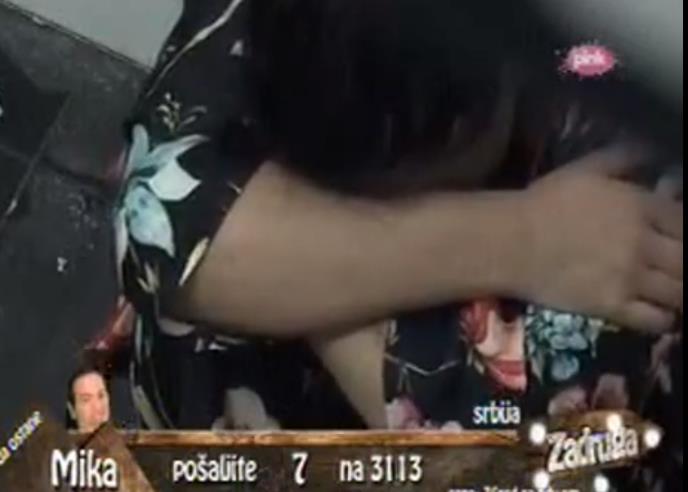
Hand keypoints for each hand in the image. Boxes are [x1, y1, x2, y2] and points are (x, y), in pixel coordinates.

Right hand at [518, 145, 682, 332]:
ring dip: (680, 291)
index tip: (677, 237)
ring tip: (672, 291)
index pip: (686, 221)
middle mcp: (643, 242)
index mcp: (640, 206)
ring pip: (680, 291)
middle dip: (685, 263)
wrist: (510, 242)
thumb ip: (622, 159)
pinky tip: (660, 313)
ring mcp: (630, 277)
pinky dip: (664, 318)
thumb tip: (652, 156)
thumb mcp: (584, 170)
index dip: (685, 230)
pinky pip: (656, 319)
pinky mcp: (612, 306)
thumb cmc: (544, 203)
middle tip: (675, 266)